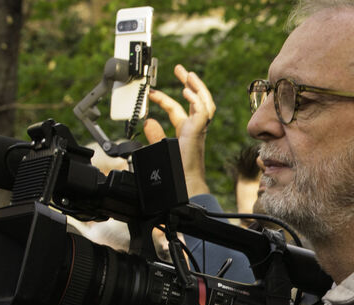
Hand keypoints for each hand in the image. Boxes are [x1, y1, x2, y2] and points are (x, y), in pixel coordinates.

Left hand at [144, 64, 216, 197]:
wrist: (184, 185)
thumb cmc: (176, 172)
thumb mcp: (159, 148)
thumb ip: (154, 135)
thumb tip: (148, 121)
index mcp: (186, 132)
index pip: (177, 110)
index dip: (164, 99)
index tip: (152, 93)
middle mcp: (195, 129)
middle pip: (197, 101)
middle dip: (190, 83)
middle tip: (181, 69)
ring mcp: (199, 130)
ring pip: (205, 103)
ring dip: (197, 87)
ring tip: (188, 74)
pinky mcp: (198, 132)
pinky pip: (202, 112)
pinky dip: (195, 100)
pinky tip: (186, 91)